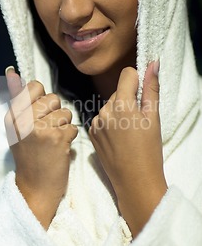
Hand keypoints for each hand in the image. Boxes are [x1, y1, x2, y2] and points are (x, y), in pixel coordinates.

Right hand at [4, 67, 77, 228]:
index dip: (43, 99)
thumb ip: (18, 101)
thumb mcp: (16, 129)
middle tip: (48, 131)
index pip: (34, 87)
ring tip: (53, 141)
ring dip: (64, 126)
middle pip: (52, 98)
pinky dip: (69, 139)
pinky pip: (72, 127)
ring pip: (65, 112)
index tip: (40, 114)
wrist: (34, 188)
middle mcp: (23, 120)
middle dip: (55, 113)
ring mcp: (39, 129)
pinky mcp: (56, 138)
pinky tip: (60, 149)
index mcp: (12, 116)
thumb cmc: (29, 157)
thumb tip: (12, 72)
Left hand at [89, 61, 166, 235]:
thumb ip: (151, 88)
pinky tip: (118, 139)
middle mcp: (105, 111)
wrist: (134, 181)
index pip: (127, 75)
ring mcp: (96, 122)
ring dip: (118, 112)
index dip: (137, 81)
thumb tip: (153, 63)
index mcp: (122, 105)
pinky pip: (101, 119)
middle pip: (118, 92)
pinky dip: (109, 123)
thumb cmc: (149, 151)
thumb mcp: (153, 118)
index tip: (143, 94)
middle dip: (128, 100)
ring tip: (128, 133)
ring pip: (109, 106)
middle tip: (138, 122)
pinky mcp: (91, 133)